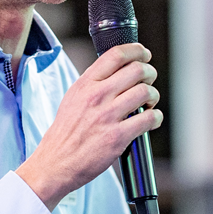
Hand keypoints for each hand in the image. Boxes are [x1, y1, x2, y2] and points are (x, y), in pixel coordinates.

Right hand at [17, 44, 161, 210]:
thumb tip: (117, 71)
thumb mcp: (73, 98)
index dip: (137, 50)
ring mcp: (107, 116)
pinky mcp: (117, 137)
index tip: (145, 55)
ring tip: (150, 103)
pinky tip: (152, 120)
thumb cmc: (66, 133)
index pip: (116, 54)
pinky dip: (157, 118)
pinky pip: (149, 119)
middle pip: (137, 70)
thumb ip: (93, 83)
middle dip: (150, 73)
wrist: (55, 163)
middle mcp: (97, 96)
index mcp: (85, 84)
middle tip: (149, 82)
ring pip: (146, 92)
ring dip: (154, 95)